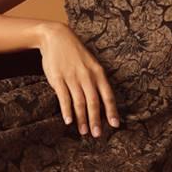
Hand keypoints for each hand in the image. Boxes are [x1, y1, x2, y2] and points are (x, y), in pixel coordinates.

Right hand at [37, 21, 119, 135]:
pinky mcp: (58, 78)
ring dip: (82, 119)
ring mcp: (72, 77)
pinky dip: (67, 110)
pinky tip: (69, 121)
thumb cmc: (75, 53)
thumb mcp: (91, 64)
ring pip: (79, 102)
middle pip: (94, 102)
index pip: (107, 95)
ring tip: (83, 132)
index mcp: (98, 73)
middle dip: (96, 120)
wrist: (56, 37)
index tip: (115, 125)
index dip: (111, 111)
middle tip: (97, 134)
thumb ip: (96, 80)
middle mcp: (87, 76)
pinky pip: (64, 97)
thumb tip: (101, 101)